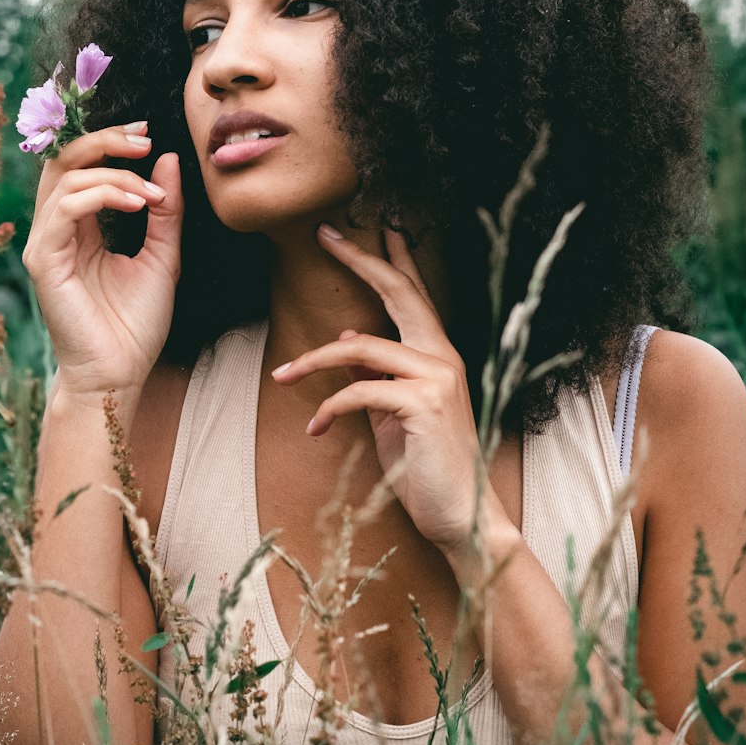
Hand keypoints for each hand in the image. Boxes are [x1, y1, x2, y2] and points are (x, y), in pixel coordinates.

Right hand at [22, 122, 182, 401]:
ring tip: (151, 194)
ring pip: (66, 179)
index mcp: (80, 227)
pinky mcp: (44, 262)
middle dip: (104, 141)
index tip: (148, 136)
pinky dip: (103, 195)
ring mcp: (46, 245)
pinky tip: (137, 204)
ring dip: (115, 175)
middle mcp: (57, 231)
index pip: (81, 166)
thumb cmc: (137, 324)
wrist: (122, 372)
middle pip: (63, 161)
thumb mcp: (164, 256)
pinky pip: (66, 209)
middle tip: (143, 139)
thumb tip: (166, 158)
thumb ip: (165, 209)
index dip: (110, 143)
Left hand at [271, 225, 482, 558]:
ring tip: (283, 376)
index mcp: (438, 356)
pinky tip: (316, 428)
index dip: (393, 259)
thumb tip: (346, 341)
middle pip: (399, 293)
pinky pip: (360, 391)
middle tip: (324, 234)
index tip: (376, 228)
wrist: (461, 516)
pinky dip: (330, 407)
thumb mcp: (392, 416)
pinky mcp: (424, 405)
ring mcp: (437, 378)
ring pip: (361, 348)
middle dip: (360, 260)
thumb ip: (374, 377)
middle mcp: (443, 357)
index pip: (415, 295)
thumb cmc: (424, 469)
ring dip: (313, 361)